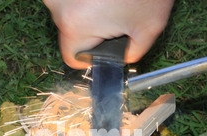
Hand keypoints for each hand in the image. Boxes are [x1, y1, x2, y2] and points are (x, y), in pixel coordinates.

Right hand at [43, 0, 173, 68]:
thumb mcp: (148, 29)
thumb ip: (130, 54)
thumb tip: (118, 59)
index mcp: (74, 25)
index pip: (72, 58)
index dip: (91, 57)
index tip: (105, 45)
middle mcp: (57, 4)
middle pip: (70, 32)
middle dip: (91, 28)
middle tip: (116, 13)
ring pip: (69, 11)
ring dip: (88, 9)